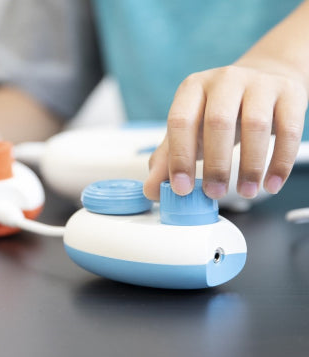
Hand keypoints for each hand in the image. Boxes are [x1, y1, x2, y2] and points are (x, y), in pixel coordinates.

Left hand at [144, 63, 307, 199]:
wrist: (262, 82)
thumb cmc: (220, 112)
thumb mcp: (190, 131)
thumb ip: (169, 159)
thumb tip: (152, 190)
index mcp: (193, 89)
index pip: (181, 121)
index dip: (179, 158)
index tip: (181, 188)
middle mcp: (224, 80)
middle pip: (217, 122)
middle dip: (215, 165)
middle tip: (214, 192)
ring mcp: (258, 83)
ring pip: (255, 125)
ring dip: (250, 166)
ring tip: (246, 191)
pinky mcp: (288, 94)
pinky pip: (288, 130)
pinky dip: (280, 162)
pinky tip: (271, 184)